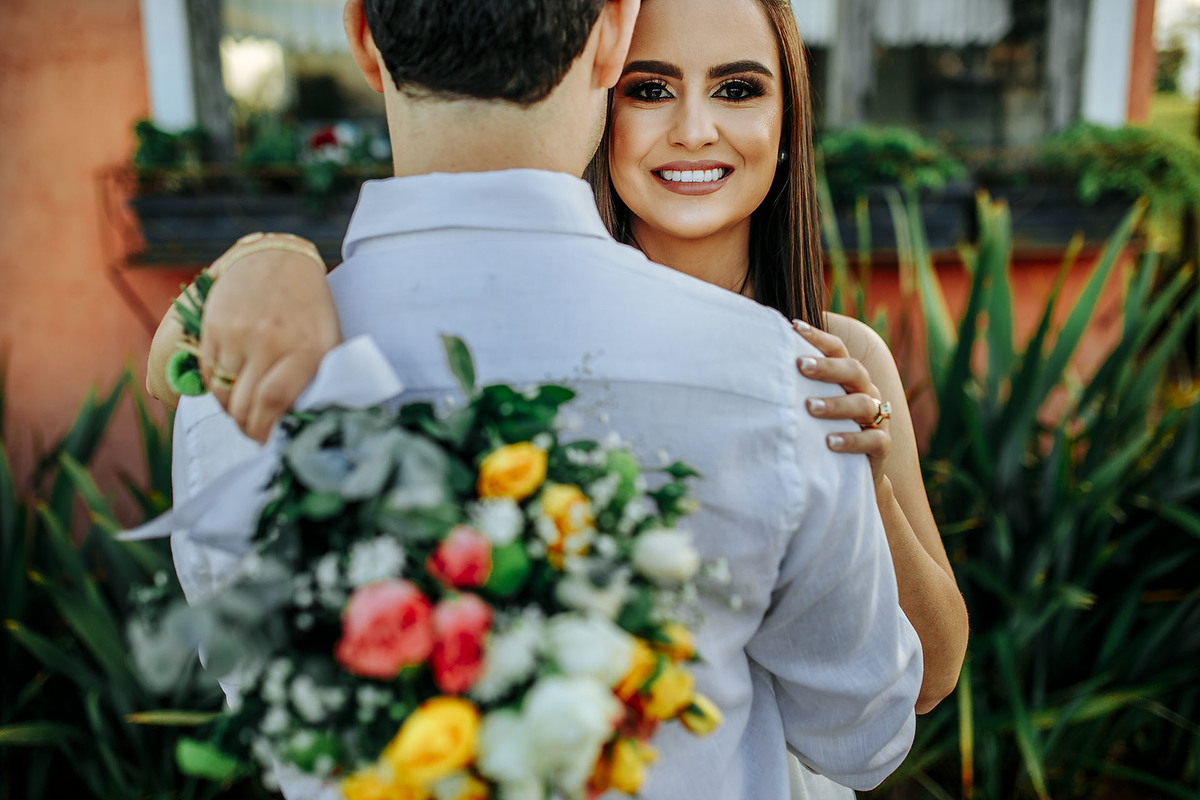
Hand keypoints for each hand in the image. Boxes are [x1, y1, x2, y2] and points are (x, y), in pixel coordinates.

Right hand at [199, 246, 342, 441]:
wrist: (278, 259)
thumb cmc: (309, 310)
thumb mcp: (327, 341)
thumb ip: (315, 380)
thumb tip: (298, 424)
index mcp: (310, 349)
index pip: (275, 402)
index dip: (267, 431)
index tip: (269, 443)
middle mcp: (272, 341)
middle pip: (245, 405)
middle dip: (247, 428)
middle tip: (253, 434)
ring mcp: (239, 333)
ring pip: (224, 394)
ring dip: (231, 411)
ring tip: (243, 412)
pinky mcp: (214, 326)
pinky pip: (208, 374)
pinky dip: (216, 389)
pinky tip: (230, 386)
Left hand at [793, 319, 889, 487]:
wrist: (853, 470)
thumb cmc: (824, 428)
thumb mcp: (812, 404)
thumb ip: (796, 385)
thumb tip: (758, 361)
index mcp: (850, 377)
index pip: (837, 350)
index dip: (818, 337)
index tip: (793, 327)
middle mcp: (867, 392)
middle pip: (853, 371)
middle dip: (827, 368)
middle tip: (801, 366)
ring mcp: (877, 418)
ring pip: (862, 404)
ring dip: (835, 405)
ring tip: (809, 407)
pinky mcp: (881, 445)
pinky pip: (872, 440)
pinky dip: (851, 439)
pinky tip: (829, 442)